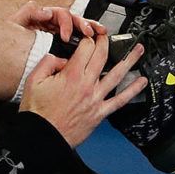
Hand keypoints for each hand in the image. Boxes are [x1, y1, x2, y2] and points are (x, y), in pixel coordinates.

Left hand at [10, 1, 105, 41]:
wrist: (8, 59)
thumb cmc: (9, 42)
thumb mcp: (15, 25)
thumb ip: (28, 13)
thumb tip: (45, 11)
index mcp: (44, 17)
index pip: (61, 15)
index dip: (66, 24)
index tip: (65, 37)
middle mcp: (53, 23)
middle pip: (74, 19)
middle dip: (83, 24)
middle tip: (89, 33)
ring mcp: (59, 33)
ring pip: (78, 27)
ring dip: (90, 28)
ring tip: (100, 32)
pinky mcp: (62, 45)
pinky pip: (78, 39)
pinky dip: (88, 39)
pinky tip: (97, 41)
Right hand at [19, 35, 147, 147]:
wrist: (42, 136)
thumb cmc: (37, 113)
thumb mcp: (33, 81)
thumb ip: (47, 63)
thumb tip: (59, 58)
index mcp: (71, 75)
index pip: (86, 48)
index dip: (88, 39)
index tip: (89, 36)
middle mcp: (87, 85)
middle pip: (102, 56)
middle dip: (106, 43)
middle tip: (108, 37)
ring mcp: (95, 99)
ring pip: (117, 74)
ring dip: (129, 60)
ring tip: (139, 50)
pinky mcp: (99, 113)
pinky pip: (120, 100)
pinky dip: (132, 90)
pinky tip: (141, 82)